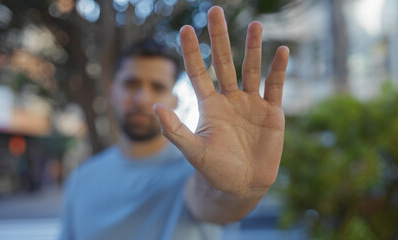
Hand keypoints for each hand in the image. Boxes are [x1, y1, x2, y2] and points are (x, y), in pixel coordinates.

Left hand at [154, 6, 288, 196]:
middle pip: (223, 62)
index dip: (192, 52)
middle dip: (219, 38)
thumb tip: (155, 107)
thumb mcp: (194, 151)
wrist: (243, 186)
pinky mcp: (271, 112)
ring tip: (255, 24)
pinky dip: (279, 70)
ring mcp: (251, 104)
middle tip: (215, 11)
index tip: (185, 29)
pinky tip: (282, 51)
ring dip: (253, 48)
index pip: (198, 72)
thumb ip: (175, 131)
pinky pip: (275, 87)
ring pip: (251, 69)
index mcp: (209, 105)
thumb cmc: (215, 170)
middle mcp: (229, 99)